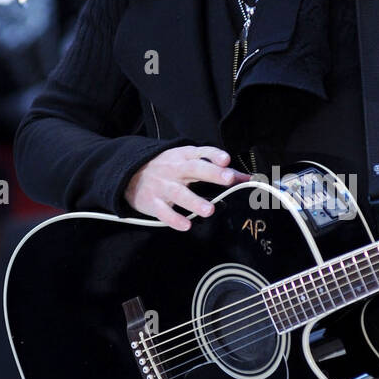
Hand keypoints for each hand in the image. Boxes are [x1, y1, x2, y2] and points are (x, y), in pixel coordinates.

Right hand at [125, 145, 249, 229]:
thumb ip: (218, 169)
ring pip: (179, 193)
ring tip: (210, 210)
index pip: (202, 153)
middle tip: (229, 179)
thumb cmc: (168, 167)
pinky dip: (174, 219)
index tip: (227, 160)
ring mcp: (163, 186)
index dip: (214, 155)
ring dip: (195, 201)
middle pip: (194, 169)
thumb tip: (249, 178)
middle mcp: (175, 169)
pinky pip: (164, 212)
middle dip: (212, 173)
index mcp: (184, 156)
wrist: (130, 173)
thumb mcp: (189, 161)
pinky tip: (186, 225)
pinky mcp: (153, 202)